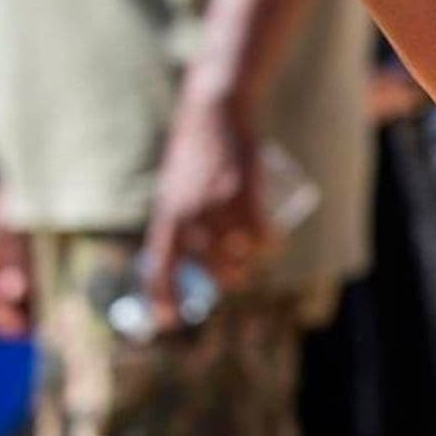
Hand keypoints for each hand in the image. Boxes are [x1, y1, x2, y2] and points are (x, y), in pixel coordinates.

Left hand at [143, 91, 263, 328]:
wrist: (213, 114)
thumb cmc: (192, 152)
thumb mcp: (173, 189)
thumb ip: (178, 219)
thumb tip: (187, 257)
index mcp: (166, 217)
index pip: (159, 271)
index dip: (163, 301)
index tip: (170, 322)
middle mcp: (189, 216)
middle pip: (209, 269)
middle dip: (226, 280)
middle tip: (237, 276)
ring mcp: (218, 205)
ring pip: (239, 254)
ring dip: (251, 264)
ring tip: (257, 260)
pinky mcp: (244, 192)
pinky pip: (261, 232)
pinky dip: (271, 242)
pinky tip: (276, 242)